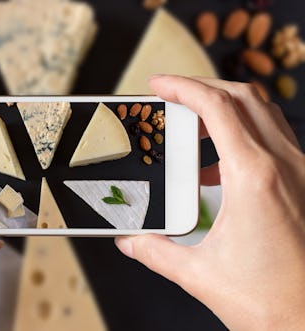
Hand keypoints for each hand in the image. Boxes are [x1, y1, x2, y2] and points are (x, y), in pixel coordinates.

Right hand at [116, 75, 304, 329]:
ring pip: (262, 114)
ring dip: (225, 108)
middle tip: (172, 96)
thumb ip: (155, 252)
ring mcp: (301, 173)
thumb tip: (129, 240)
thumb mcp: (200, 274)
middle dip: (203, 87)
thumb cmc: (272, 303)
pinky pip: (273, 140)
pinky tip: (218, 166)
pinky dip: (242, 135)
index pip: (217, 107)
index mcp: (254, 178)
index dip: (184, 86)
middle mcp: (284, 166)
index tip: (159, 84)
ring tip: (191, 127)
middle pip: (242, 97)